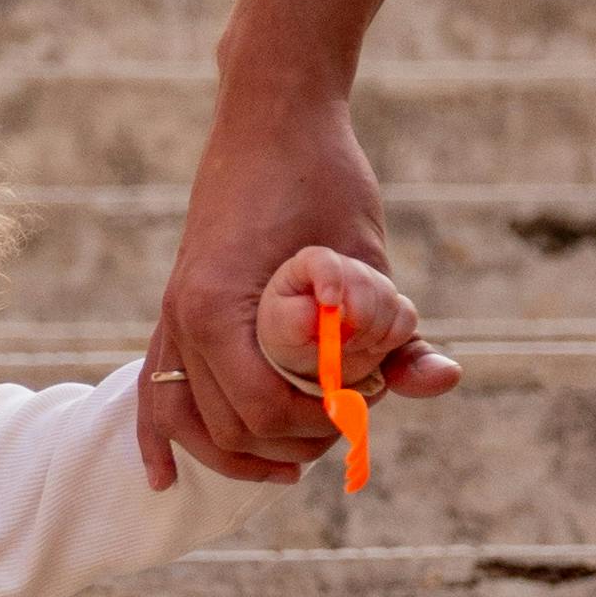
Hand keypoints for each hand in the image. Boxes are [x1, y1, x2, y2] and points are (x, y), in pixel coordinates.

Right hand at [139, 92, 454, 488]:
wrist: (272, 115)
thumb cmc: (324, 176)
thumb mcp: (367, 259)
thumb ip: (398, 332)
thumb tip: (444, 380)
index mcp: (220, 306)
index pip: (266, 409)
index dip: (321, 421)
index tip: (365, 395)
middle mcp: (184, 319)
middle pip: (232, 429)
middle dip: (294, 440)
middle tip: (346, 417)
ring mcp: (172, 319)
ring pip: (191, 426)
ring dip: (240, 457)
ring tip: (291, 466)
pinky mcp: (174, 317)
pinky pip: (151, 393)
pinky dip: (157, 441)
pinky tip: (162, 481)